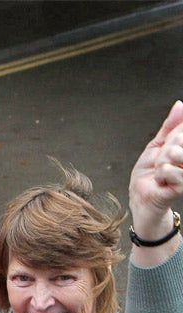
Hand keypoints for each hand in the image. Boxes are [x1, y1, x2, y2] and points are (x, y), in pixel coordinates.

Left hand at [128, 100, 182, 239]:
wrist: (142, 200)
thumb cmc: (149, 175)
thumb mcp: (156, 147)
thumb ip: (170, 127)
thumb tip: (180, 105)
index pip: (182, 131)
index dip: (173, 137)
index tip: (167, 148)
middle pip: (178, 139)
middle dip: (164, 149)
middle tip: (161, 162)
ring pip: (173, 153)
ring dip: (160, 163)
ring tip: (160, 173)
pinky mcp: (182, 186)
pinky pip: (169, 170)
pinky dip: (160, 174)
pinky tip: (161, 181)